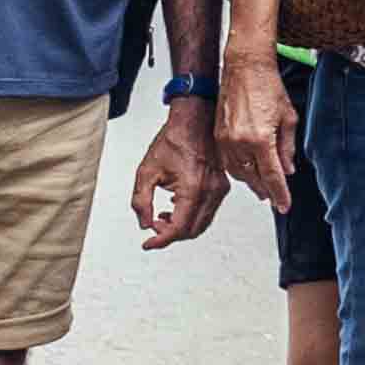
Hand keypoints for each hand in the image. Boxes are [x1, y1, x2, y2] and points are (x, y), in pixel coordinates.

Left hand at [130, 104, 225, 248]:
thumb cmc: (174, 140)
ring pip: (202, 224)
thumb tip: (144, 223)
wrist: (195, 120)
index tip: (148, 244)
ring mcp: (220, 189)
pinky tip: (176, 207)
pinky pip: (209, 212)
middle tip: (153, 227)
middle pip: (192, 231)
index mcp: (193, 188)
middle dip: (170, 235)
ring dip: (182, 227)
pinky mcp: (223, 186)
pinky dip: (192, 217)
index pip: (178, 228)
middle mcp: (211, 191)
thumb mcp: (146, 171)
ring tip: (163, 216)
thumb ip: (141, 202)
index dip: (160, 240)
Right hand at [215, 62, 296, 211]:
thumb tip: (287, 170)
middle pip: (253, 177)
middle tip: (275, 199)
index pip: (272, 175)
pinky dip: (238, 170)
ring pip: (238, 172)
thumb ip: (287, 147)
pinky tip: (247, 173)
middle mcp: (239, 142)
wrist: (245, 68)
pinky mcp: (217, 135)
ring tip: (262, 189)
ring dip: (251, 182)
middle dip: (266, 190)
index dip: (280, 193)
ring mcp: (225, 139)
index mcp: (260, 139)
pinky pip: (227, 161)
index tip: (284, 205)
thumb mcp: (288, 117)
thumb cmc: (268, 86)